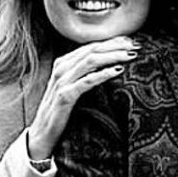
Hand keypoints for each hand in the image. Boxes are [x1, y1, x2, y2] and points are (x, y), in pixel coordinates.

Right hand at [27, 36, 138, 160]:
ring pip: (90, 61)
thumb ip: (84, 75)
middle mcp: (61, 68)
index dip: (111, 42)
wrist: (42, 134)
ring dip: (112, 56)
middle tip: (135, 46)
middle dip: (115, 46)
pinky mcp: (65, 96)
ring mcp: (62, 82)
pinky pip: (87, 81)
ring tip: (130, 56)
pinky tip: (117, 71)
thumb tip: (109, 66)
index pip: (91, 46)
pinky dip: (103, 74)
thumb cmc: (60, 112)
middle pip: (92, 50)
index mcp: (63, 63)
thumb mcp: (71, 89)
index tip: (130, 41)